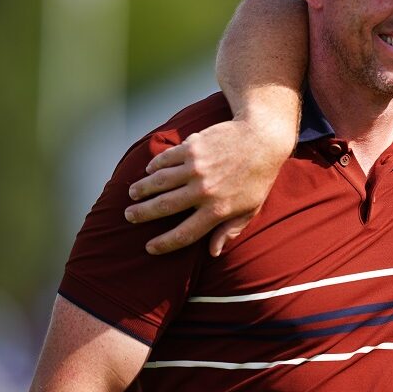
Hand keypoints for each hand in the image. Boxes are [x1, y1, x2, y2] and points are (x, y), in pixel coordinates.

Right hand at [124, 118, 291, 255]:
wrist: (262, 139)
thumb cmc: (259, 177)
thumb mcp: (251, 208)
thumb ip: (230, 230)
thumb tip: (213, 252)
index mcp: (217, 210)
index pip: (184, 234)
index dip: (164, 244)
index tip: (150, 247)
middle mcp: (203, 190)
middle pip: (164, 207)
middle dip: (142, 214)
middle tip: (129, 216)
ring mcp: (196, 168)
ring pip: (159, 182)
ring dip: (142, 189)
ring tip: (133, 194)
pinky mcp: (192, 148)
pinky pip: (166, 159)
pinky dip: (154, 166)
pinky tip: (148, 171)